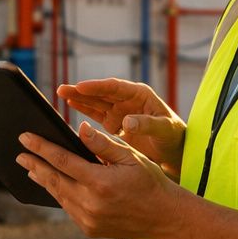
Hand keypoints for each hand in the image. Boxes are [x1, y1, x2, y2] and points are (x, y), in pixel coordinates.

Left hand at [16, 121, 182, 238]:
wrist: (164, 217)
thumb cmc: (149, 181)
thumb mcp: (130, 157)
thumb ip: (103, 144)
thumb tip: (80, 129)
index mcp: (101, 182)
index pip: (62, 160)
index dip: (41, 148)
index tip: (25, 138)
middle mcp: (91, 204)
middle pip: (53, 180)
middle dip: (34, 165)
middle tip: (19, 154)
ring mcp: (88, 219)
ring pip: (58, 195)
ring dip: (43, 180)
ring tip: (30, 168)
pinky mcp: (89, 229)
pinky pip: (68, 208)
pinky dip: (58, 194)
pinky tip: (52, 184)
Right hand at [57, 78, 185, 177]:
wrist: (175, 151)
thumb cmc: (174, 137)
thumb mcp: (164, 130)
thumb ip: (147, 125)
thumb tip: (127, 121)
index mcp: (140, 95)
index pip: (115, 88)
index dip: (97, 87)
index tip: (81, 87)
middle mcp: (128, 100)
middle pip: (101, 93)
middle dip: (82, 90)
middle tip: (62, 88)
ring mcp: (120, 111)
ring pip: (96, 101)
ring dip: (80, 98)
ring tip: (61, 93)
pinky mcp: (115, 123)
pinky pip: (96, 113)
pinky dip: (84, 109)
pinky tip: (70, 105)